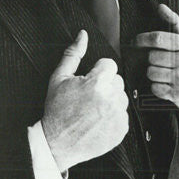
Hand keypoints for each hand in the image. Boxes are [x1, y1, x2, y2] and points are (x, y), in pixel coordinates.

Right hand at [41, 30, 128, 171]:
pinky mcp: (121, 128)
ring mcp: (117, 115)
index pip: (109, 64)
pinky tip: (98, 121)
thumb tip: (83, 35)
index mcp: (96, 83)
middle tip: (88, 97)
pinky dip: (113, 116)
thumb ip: (73, 54)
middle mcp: (110, 98)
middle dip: (105, 85)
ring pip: (121, 97)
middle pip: (117, 80)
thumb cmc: (56, 110)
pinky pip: (123, 114)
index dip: (97, 72)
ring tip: (92, 110)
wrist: (56, 143)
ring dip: (110, 100)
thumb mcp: (58, 78)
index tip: (88, 82)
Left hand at [134, 4, 178, 110]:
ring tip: (165, 72)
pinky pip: (155, 88)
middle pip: (152, 57)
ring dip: (154, 73)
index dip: (143, 39)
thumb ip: (173, 22)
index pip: (158, 38)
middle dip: (153, 59)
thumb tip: (161, 7)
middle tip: (161, 61)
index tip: (136, 41)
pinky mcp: (178, 93)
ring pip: (151, 72)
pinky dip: (158, 86)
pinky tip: (167, 83)